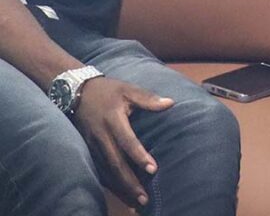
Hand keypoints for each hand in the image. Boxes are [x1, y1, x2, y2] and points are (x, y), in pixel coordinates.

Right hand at [73, 77, 173, 208]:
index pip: (127, 141)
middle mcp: (101, 136)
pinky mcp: (87, 150)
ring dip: (120, 188)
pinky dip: (109, 184)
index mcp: (113, 120)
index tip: (153, 169)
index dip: (139, 156)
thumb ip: (148, 98)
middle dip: (130, 182)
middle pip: (115, 164)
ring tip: (135, 202)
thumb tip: (170, 103)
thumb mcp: (128, 89)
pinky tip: (120, 194)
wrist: (75, 92)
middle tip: (145, 198)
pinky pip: (98, 171)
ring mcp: (92, 145)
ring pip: (106, 171)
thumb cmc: (107, 90)